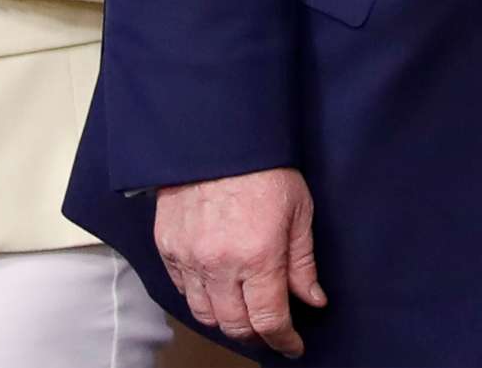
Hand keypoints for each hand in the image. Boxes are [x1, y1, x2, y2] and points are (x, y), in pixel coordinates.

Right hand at [155, 168, 326, 356]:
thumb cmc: (264, 168)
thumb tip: (313, 300)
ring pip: (204, 314)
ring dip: (226, 321)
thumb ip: (303, 262)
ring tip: (243, 312)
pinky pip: (182, 290)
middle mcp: (220, 265)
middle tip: (270, 329)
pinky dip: (200, 297)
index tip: (292, 345)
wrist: (218, 136)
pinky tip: (216, 289)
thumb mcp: (299, 211)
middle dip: (256, 334)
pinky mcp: (168, 247)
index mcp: (259, 257)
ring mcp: (190, 258)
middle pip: (234, 325)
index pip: (269, 319)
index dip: (283, 340)